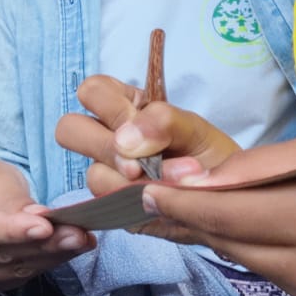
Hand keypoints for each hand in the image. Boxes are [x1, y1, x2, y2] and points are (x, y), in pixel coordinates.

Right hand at [0, 160, 95, 289]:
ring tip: (82, 238)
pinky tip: (73, 248)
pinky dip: (51, 261)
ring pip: (17, 268)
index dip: (13, 230)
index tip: (45, 227)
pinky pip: (25, 276)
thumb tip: (41, 220)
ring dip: (54, 255)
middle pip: (2, 253)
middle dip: (44, 244)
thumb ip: (16, 203)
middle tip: (78, 232)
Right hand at [56, 74, 241, 192]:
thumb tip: (122, 140)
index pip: (92, 91)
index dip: (108, 108)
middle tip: (141, 165)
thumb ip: (163, 121)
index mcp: (126, 106)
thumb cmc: (207, 154)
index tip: (140, 125)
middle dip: (105, 148)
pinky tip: (160, 202)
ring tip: (171, 184)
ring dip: (133, 183)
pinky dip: (136, 204)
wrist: (226, 198)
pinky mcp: (113, 205)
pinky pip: (106, 205)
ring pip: (92, 173)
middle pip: (69, 129)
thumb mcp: (194, 128)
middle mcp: (109, 136)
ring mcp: (108, 172)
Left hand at [140, 134, 295, 295]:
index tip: (138, 189)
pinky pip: (276, 275)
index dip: (178, 203)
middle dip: (189, 218)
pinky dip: (259, 248)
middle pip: (230, 242)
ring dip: (222, 232)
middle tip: (146, 194)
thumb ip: (261, 166)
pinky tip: (256, 227)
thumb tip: (191, 179)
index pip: (227, 213)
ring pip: (248, 260)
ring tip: (192, 204)